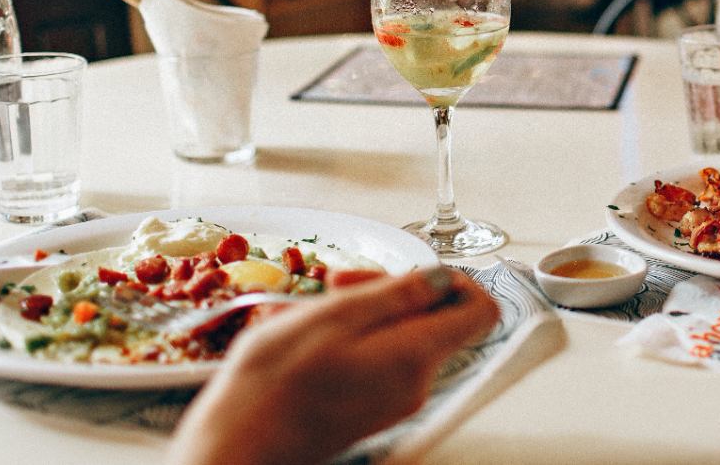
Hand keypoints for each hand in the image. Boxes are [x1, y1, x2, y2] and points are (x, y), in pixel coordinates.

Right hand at [166, 267, 499, 464]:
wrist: (238, 448)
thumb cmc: (272, 385)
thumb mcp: (333, 318)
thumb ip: (395, 295)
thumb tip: (441, 277)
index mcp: (414, 357)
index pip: (481, 310)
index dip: (453, 279)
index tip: (408, 271)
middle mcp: (416, 382)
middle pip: (436, 317)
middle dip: (392, 289)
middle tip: (336, 283)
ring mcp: (396, 398)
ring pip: (404, 333)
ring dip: (363, 310)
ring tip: (314, 309)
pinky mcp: (372, 405)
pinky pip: (381, 356)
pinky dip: (353, 335)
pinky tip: (312, 334)